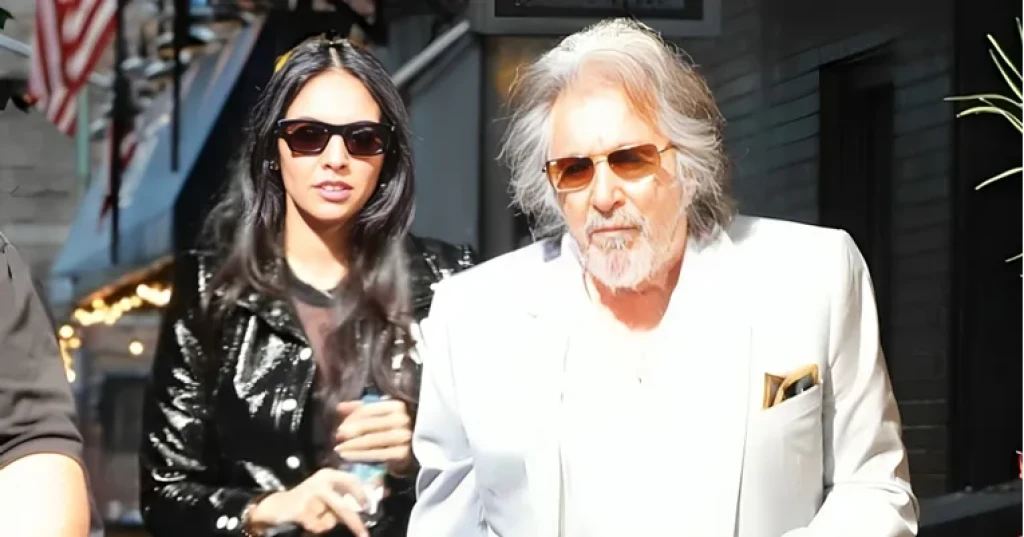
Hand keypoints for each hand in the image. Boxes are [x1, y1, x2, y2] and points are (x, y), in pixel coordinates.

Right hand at [246, 468, 368, 536]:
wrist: (277, 506)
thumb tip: (366, 504)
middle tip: (364, 534)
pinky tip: (306, 521)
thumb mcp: (325, 491)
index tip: (368, 507)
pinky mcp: (302, 510)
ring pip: (331, 520)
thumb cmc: (307, 499)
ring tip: (315, 517)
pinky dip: (315, 528)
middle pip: (344, 508)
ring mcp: (311, 496)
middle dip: (355, 523)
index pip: (351, 481)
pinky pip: (318, 526)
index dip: (362, 495)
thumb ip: (342, 495)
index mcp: (328, 474)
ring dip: (326, 524)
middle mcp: (320, 482)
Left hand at [334, 399, 414, 475]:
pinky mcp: (403, 453)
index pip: (368, 410)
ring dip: (352, 445)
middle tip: (337, 438)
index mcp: (396, 405)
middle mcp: (402, 419)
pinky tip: (348, 456)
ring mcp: (404, 437)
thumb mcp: (379, 416)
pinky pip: (377, 454)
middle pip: (369, 425)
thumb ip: (360, 409)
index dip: (351, 418)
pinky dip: (360, 455)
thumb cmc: (392, 430)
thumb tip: (339, 407)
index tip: (339, 427)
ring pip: (371, 440)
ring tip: (338, 449)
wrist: (413, 452)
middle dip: (350, 432)